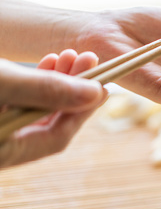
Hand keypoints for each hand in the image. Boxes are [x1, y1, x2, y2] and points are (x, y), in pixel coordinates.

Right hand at [0, 50, 105, 167]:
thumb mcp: (2, 84)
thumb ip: (46, 90)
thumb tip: (95, 94)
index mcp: (2, 153)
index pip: (57, 138)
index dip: (84, 111)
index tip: (103, 86)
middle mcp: (2, 144)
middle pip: (49, 122)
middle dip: (73, 89)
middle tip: (90, 60)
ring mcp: (0, 128)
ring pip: (37, 108)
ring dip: (58, 80)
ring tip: (72, 55)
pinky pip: (22, 100)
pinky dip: (38, 81)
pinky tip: (52, 60)